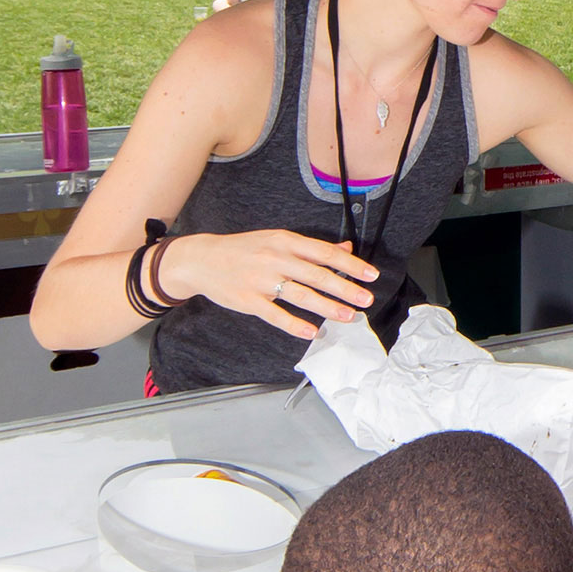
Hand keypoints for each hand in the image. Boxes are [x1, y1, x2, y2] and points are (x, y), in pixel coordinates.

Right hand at [160, 231, 378, 341]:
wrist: (201, 259)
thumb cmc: (245, 249)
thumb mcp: (278, 240)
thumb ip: (312, 247)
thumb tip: (345, 249)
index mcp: (285, 241)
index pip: (324, 254)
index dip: (350, 265)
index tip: (371, 275)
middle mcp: (275, 259)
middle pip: (317, 275)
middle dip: (345, 289)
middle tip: (366, 299)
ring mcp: (261, 281)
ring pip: (301, 295)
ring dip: (327, 307)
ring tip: (348, 316)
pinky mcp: (249, 301)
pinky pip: (275, 315)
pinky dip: (294, 324)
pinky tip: (312, 332)